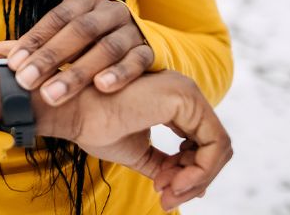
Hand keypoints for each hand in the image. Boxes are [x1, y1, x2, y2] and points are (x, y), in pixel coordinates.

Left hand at [0, 0, 153, 105]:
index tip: (12, 65)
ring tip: (54, 94)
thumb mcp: (60, 40)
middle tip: (26, 83)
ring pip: (107, 47)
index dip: (34, 41)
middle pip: (80, 31)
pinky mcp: (151, 50)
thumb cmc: (88, 44)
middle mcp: (110, 9)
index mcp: (85, 0)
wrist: (138, 46)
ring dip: (79, 71)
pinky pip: (138, 59)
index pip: (56, 18)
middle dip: (51, 58)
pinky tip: (103, 87)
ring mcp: (132, 28)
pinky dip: (121, 73)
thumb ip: (28, 48)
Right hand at [36, 71, 231, 211]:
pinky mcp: (184, 99)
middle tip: (165, 198)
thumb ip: (166, 165)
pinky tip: (172, 182)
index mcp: (174, 101)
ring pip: (218, 148)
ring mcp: (186, 92)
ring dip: (196, 178)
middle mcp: (184, 92)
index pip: (201, 143)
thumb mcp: (139, 153)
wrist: (71, 112)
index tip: (161, 190)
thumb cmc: (95, 126)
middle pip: (214, 146)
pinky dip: (200, 171)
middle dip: (195, 179)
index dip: (188, 173)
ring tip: (166, 192)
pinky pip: (214, 144)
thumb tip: (197, 187)